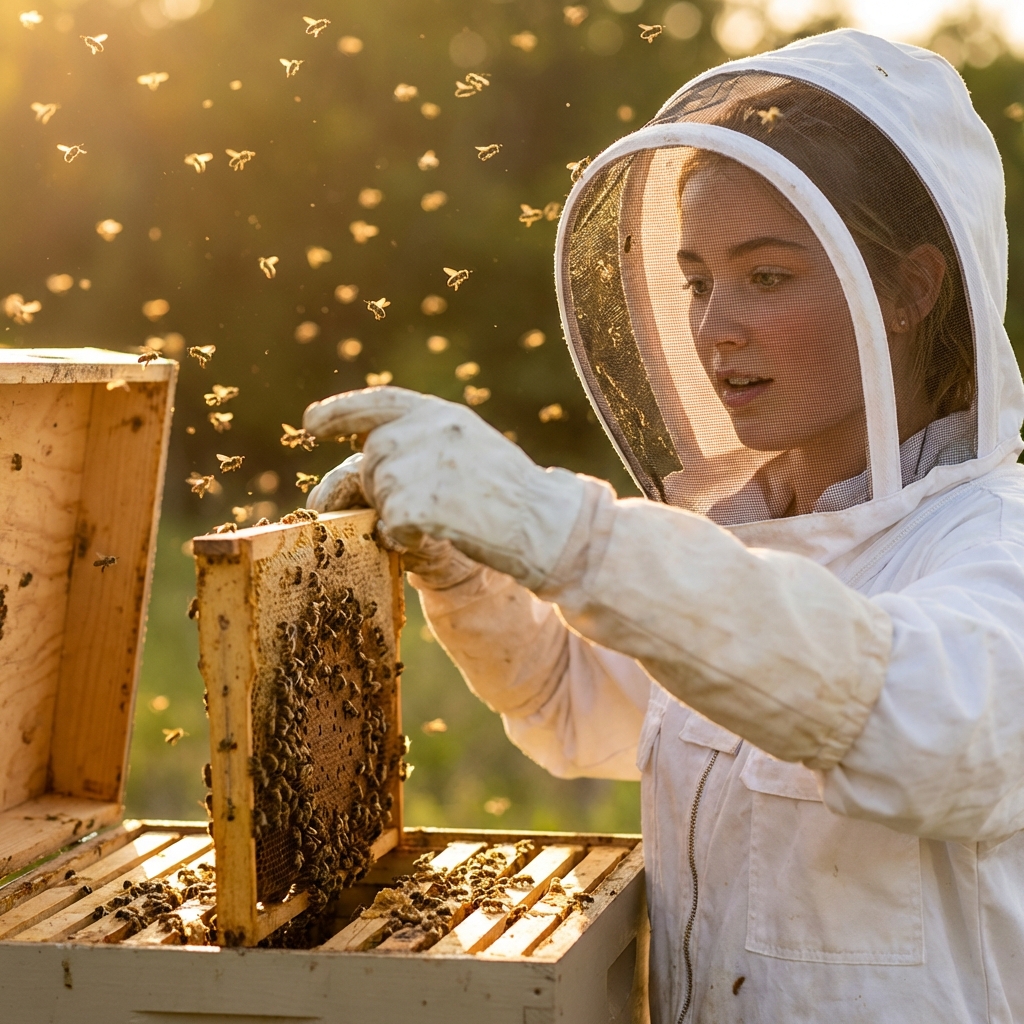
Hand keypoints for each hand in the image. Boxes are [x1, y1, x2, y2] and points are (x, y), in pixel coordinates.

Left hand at [303, 387, 585, 589]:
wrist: (546, 525)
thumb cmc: (510, 495)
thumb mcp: (470, 447)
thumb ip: (425, 441)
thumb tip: (368, 452)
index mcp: (443, 414)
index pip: (380, 403)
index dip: (341, 411)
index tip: (310, 424)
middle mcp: (431, 431)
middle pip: (372, 456)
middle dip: (375, 485)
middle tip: (405, 510)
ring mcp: (427, 465)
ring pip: (379, 491)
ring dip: (392, 513)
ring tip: (432, 522)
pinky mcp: (424, 503)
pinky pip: (389, 523)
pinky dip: (400, 537)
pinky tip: (429, 537)